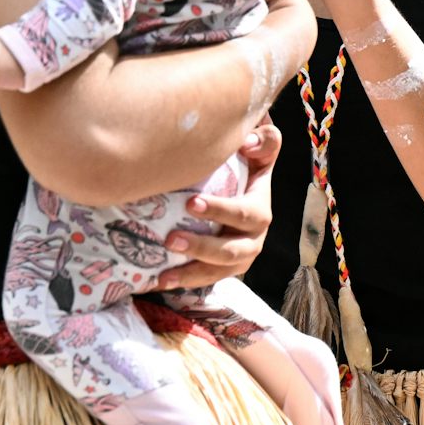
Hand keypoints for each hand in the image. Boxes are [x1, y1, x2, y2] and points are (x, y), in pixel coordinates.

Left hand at [155, 120, 280, 289]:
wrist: (242, 193)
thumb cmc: (244, 166)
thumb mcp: (259, 150)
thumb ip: (264, 141)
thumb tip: (248, 143)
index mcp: (260, 208)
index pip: (244, 212)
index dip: (220, 210)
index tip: (189, 203)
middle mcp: (254, 237)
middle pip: (231, 249)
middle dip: (201, 246)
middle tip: (170, 239)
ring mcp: (240, 257)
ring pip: (218, 271)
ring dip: (191, 272)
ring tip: (164, 274)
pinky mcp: (224, 269)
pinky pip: (205, 280)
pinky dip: (184, 283)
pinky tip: (159, 282)